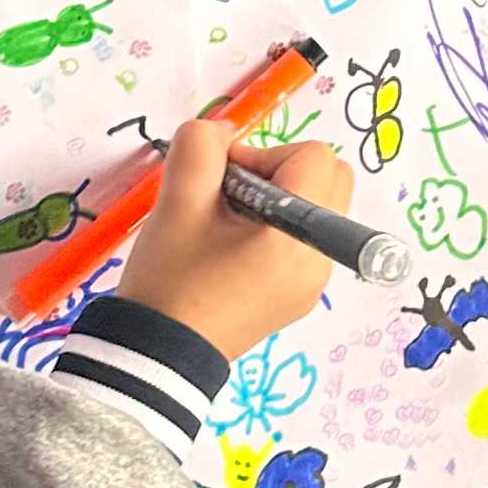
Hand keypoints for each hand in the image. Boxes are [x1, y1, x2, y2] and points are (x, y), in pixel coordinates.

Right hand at [122, 120, 354, 361]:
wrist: (157, 355)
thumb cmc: (169, 279)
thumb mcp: (176, 202)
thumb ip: (201, 146)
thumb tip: (227, 132)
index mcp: (296, 238)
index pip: (315, 157)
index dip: (265, 155)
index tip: (224, 182)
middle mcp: (319, 261)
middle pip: (331, 178)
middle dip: (281, 171)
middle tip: (230, 196)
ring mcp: (313, 283)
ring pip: (319, 207)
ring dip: (279, 199)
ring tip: (228, 225)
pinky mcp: (300, 296)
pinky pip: (306, 240)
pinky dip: (278, 228)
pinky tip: (233, 249)